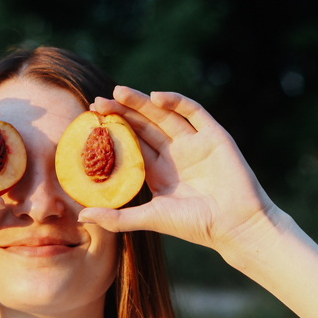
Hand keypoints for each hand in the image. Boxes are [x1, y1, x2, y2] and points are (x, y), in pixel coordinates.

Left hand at [80, 86, 276, 251]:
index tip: (91, 121)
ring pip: (163, 115)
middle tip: (97, 103)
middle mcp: (174, 154)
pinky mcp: (213, 135)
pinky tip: (156, 97)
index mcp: (158, 172)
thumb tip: (82, 215)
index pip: (131, 145)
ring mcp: (194, 143)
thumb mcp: (150, 219)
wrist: (235, 225)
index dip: (112, 131)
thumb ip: (117, 218)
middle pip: (143, 126)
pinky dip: (176, 102)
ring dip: (142, 102)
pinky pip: (193, 112)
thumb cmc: (195, 225)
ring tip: (118, 92)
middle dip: (121, 112)